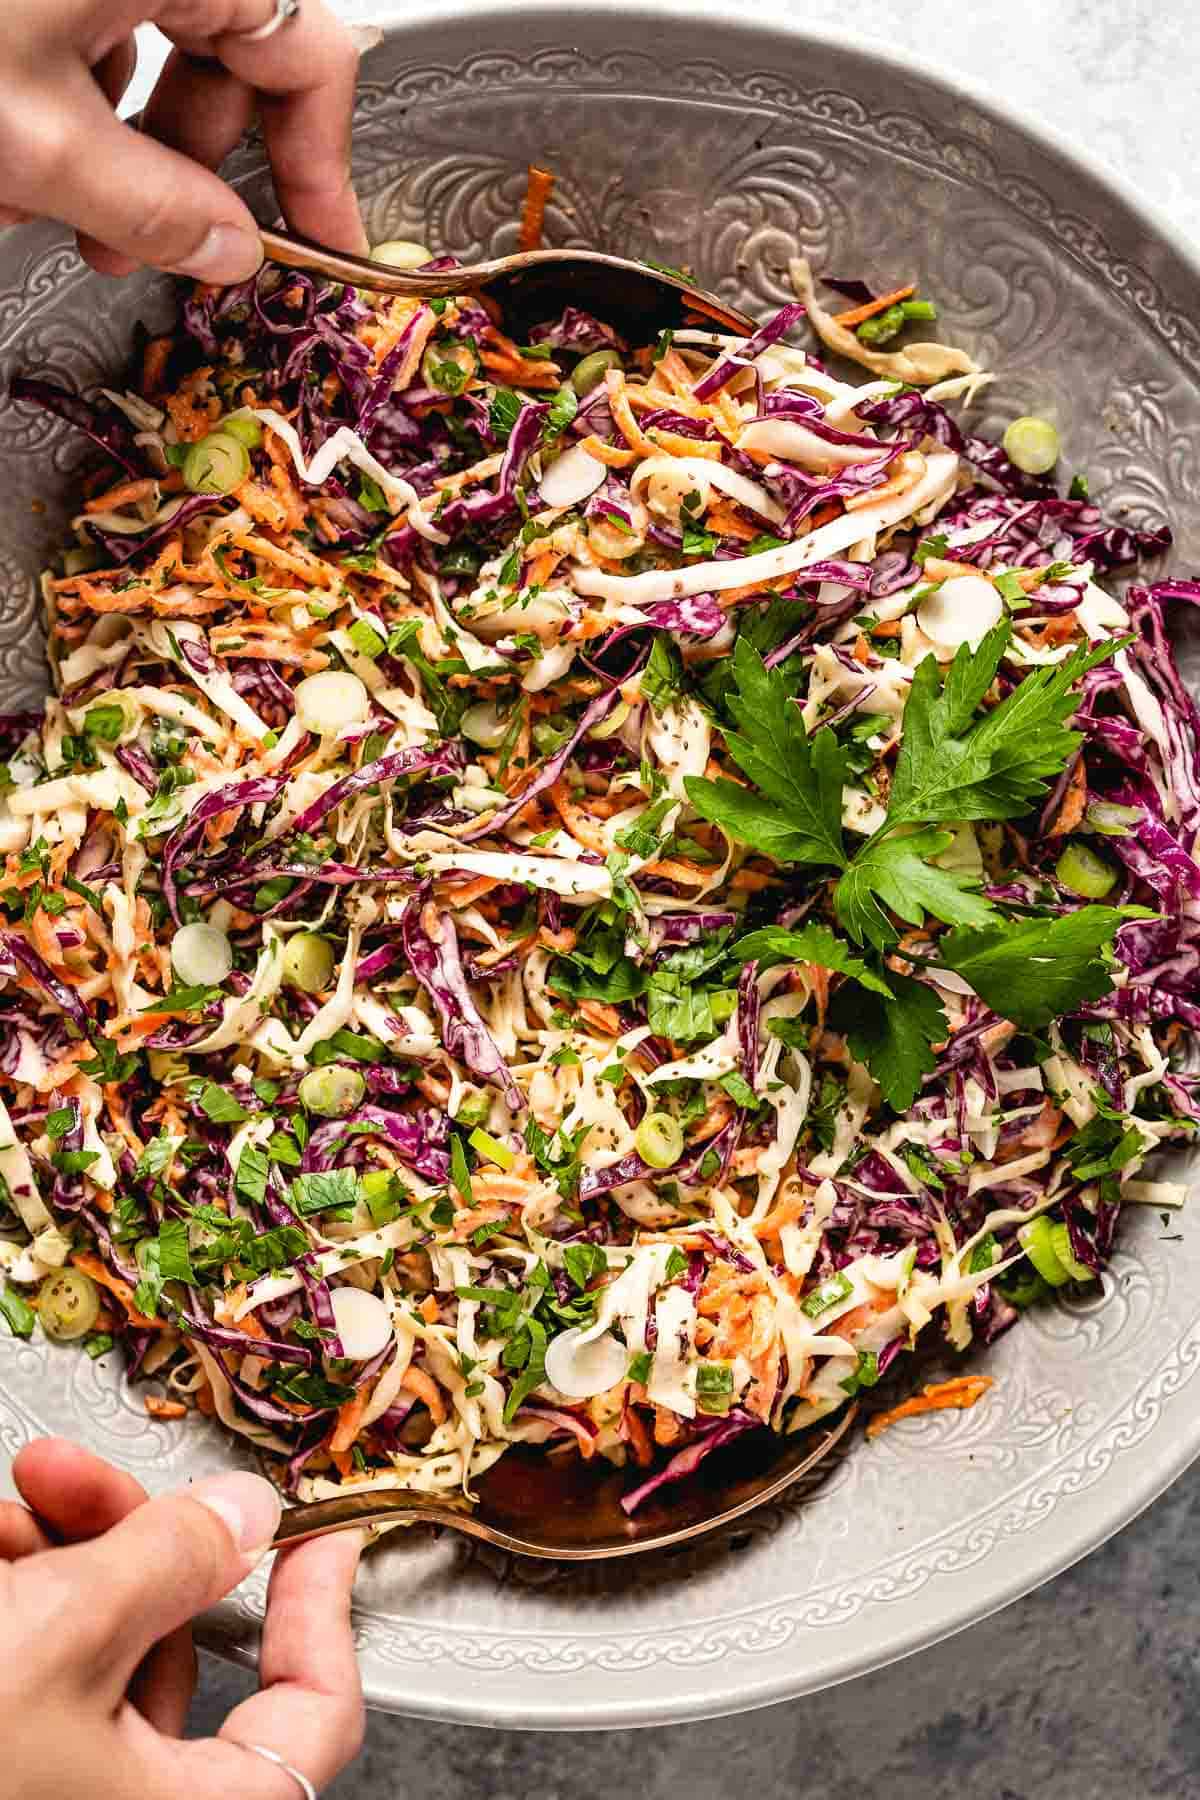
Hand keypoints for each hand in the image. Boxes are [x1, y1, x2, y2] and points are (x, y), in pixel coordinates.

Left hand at [0, 0, 366, 282]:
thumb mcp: (36, 136)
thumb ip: (147, 205)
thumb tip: (226, 247)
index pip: (309, 55)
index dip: (322, 163)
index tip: (318, 240)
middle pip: (233, 59)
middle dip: (194, 167)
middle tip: (159, 244)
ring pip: (155, 54)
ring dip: (121, 148)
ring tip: (53, 201)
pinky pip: (87, 32)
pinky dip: (68, 103)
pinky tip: (14, 147)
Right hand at [0, 1437, 364, 1799]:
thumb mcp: (69, 1629)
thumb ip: (172, 1561)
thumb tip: (245, 1516)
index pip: (314, 1718)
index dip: (324, 1612)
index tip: (322, 1538)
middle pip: (176, 1649)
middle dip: (133, 1540)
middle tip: (91, 1482)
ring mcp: (59, 1783)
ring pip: (99, 1644)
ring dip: (66, 1551)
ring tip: (28, 1495)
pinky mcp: (11, 1756)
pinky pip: (40, 1663)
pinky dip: (24, 1592)